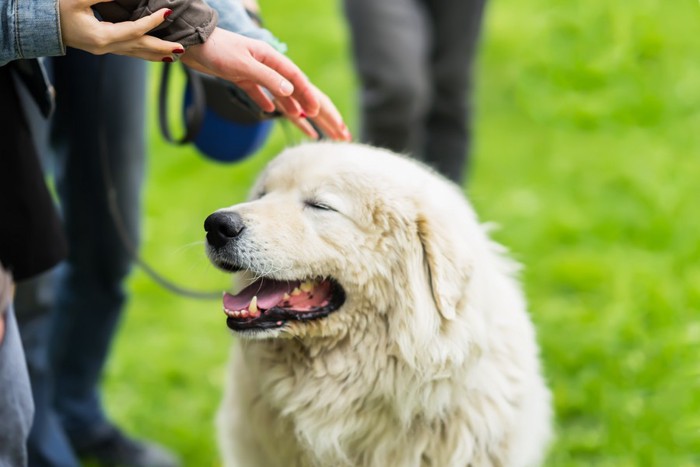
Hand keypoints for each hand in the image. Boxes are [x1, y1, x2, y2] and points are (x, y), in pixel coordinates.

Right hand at [59, 0, 183, 60]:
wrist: (43, 26)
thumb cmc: (57, 8)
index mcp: (101, 36)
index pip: (134, 30)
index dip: (152, 21)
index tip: (167, 12)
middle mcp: (106, 47)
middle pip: (140, 48)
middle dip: (162, 47)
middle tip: (182, 47)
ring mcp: (105, 50)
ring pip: (137, 53)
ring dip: (158, 53)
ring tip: (177, 53)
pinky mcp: (105, 49)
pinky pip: (131, 53)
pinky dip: (146, 53)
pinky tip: (159, 55)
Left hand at [182, 28, 350, 139]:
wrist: (191, 43)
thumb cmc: (217, 50)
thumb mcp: (243, 64)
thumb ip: (267, 78)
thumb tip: (290, 93)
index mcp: (272, 60)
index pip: (299, 82)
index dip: (311, 99)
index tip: (321, 117)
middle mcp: (268, 67)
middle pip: (299, 92)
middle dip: (318, 112)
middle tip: (338, 131)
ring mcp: (257, 73)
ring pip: (284, 98)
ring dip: (299, 115)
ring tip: (314, 131)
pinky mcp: (244, 79)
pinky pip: (264, 96)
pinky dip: (273, 106)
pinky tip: (278, 115)